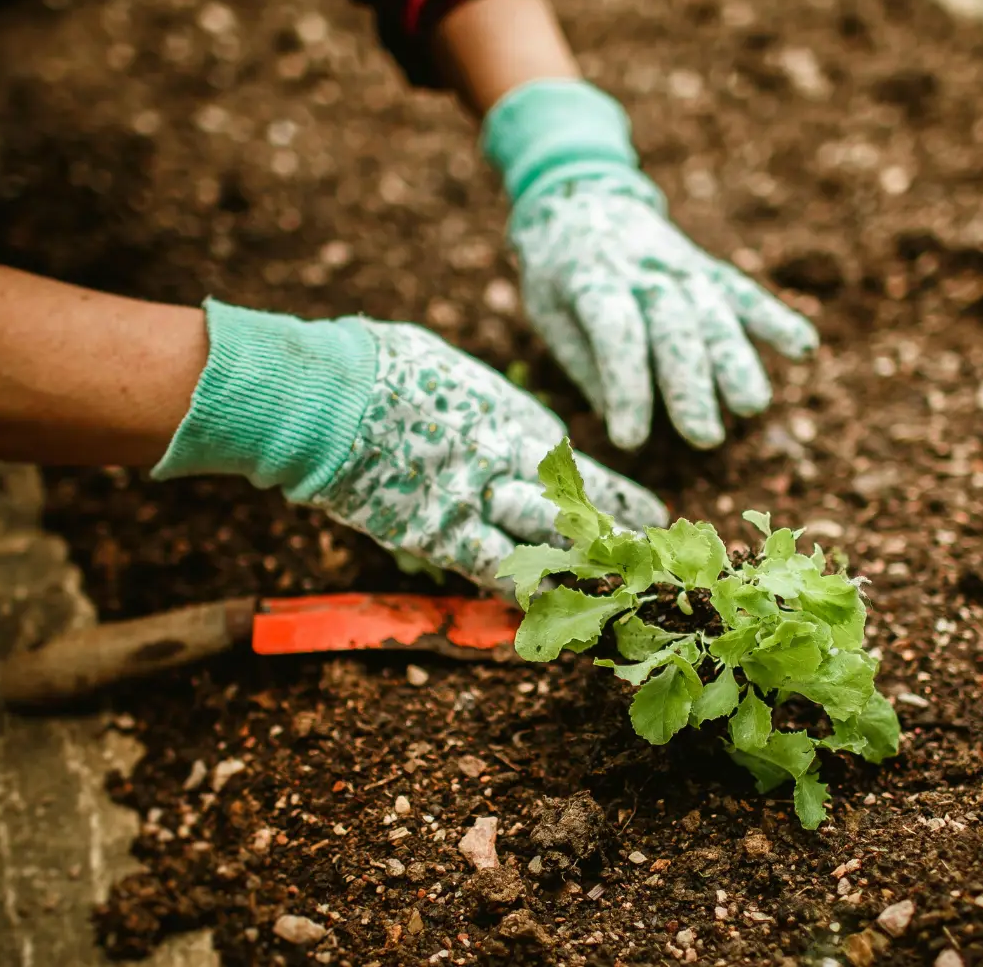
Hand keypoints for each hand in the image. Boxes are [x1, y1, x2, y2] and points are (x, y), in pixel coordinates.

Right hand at [152, 300, 665, 585]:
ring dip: (582, 574)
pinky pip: (493, 571)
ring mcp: (479, 501)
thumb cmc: (380, 365)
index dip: (615, 496)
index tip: (649, 514)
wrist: (331, 394)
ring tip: (618, 597)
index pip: (579, 469)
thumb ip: (476, 404)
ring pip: (549, 546)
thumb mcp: (446, 371)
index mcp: (515, 419)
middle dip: (618, 541)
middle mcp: (511, 463)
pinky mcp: (440, 534)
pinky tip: (544, 616)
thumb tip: (481, 409)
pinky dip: (519, 594)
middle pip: (579, 511)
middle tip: (651, 566)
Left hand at [511, 182, 817, 449]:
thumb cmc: (559, 274)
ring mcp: (681, 267)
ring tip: (752, 406)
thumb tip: (620, 418)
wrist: (582, 199)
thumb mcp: (547, 312)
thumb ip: (584, 362)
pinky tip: (804, 348)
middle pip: (674, 328)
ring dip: (736, 360)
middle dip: (690, 384)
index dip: (625, 386)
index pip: (615, 333)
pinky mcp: (707, 269)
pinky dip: (775, 318)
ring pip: (714, 313)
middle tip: (703, 437)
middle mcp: (643, 271)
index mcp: (591, 280)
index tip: (630, 439)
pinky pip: (743, 294)